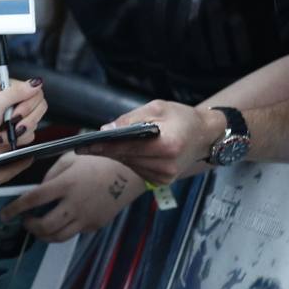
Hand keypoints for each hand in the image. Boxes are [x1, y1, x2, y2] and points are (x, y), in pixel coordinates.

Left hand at [0, 78, 47, 154]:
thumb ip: (16, 92)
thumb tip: (36, 82)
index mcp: (8, 90)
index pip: (35, 91)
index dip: (29, 103)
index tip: (15, 111)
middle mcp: (13, 103)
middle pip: (39, 107)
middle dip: (25, 119)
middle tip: (9, 121)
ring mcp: (16, 119)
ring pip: (35, 124)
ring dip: (18, 131)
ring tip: (1, 132)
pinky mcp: (16, 134)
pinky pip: (29, 137)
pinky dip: (17, 140)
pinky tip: (2, 139)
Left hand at [0, 154, 145, 241]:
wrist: (129, 172)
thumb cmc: (97, 160)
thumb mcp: (70, 159)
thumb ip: (51, 177)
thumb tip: (37, 193)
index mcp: (65, 184)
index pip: (33, 200)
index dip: (14, 209)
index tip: (3, 215)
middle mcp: (75, 204)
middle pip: (45, 226)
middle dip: (30, 227)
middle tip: (25, 221)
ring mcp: (86, 218)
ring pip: (58, 237)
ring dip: (43, 235)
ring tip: (38, 226)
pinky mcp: (95, 225)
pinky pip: (73, 233)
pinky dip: (62, 230)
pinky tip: (60, 221)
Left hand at [76, 100, 223, 183]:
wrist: (205, 135)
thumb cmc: (182, 117)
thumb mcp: (157, 108)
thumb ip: (131, 119)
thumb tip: (106, 130)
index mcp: (167, 145)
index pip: (128, 147)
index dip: (104, 146)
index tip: (83, 145)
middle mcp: (166, 165)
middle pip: (126, 158)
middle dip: (105, 150)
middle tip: (83, 146)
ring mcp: (165, 176)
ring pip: (129, 165)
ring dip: (115, 156)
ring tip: (98, 147)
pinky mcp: (162, 180)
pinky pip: (137, 169)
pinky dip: (128, 160)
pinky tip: (121, 152)